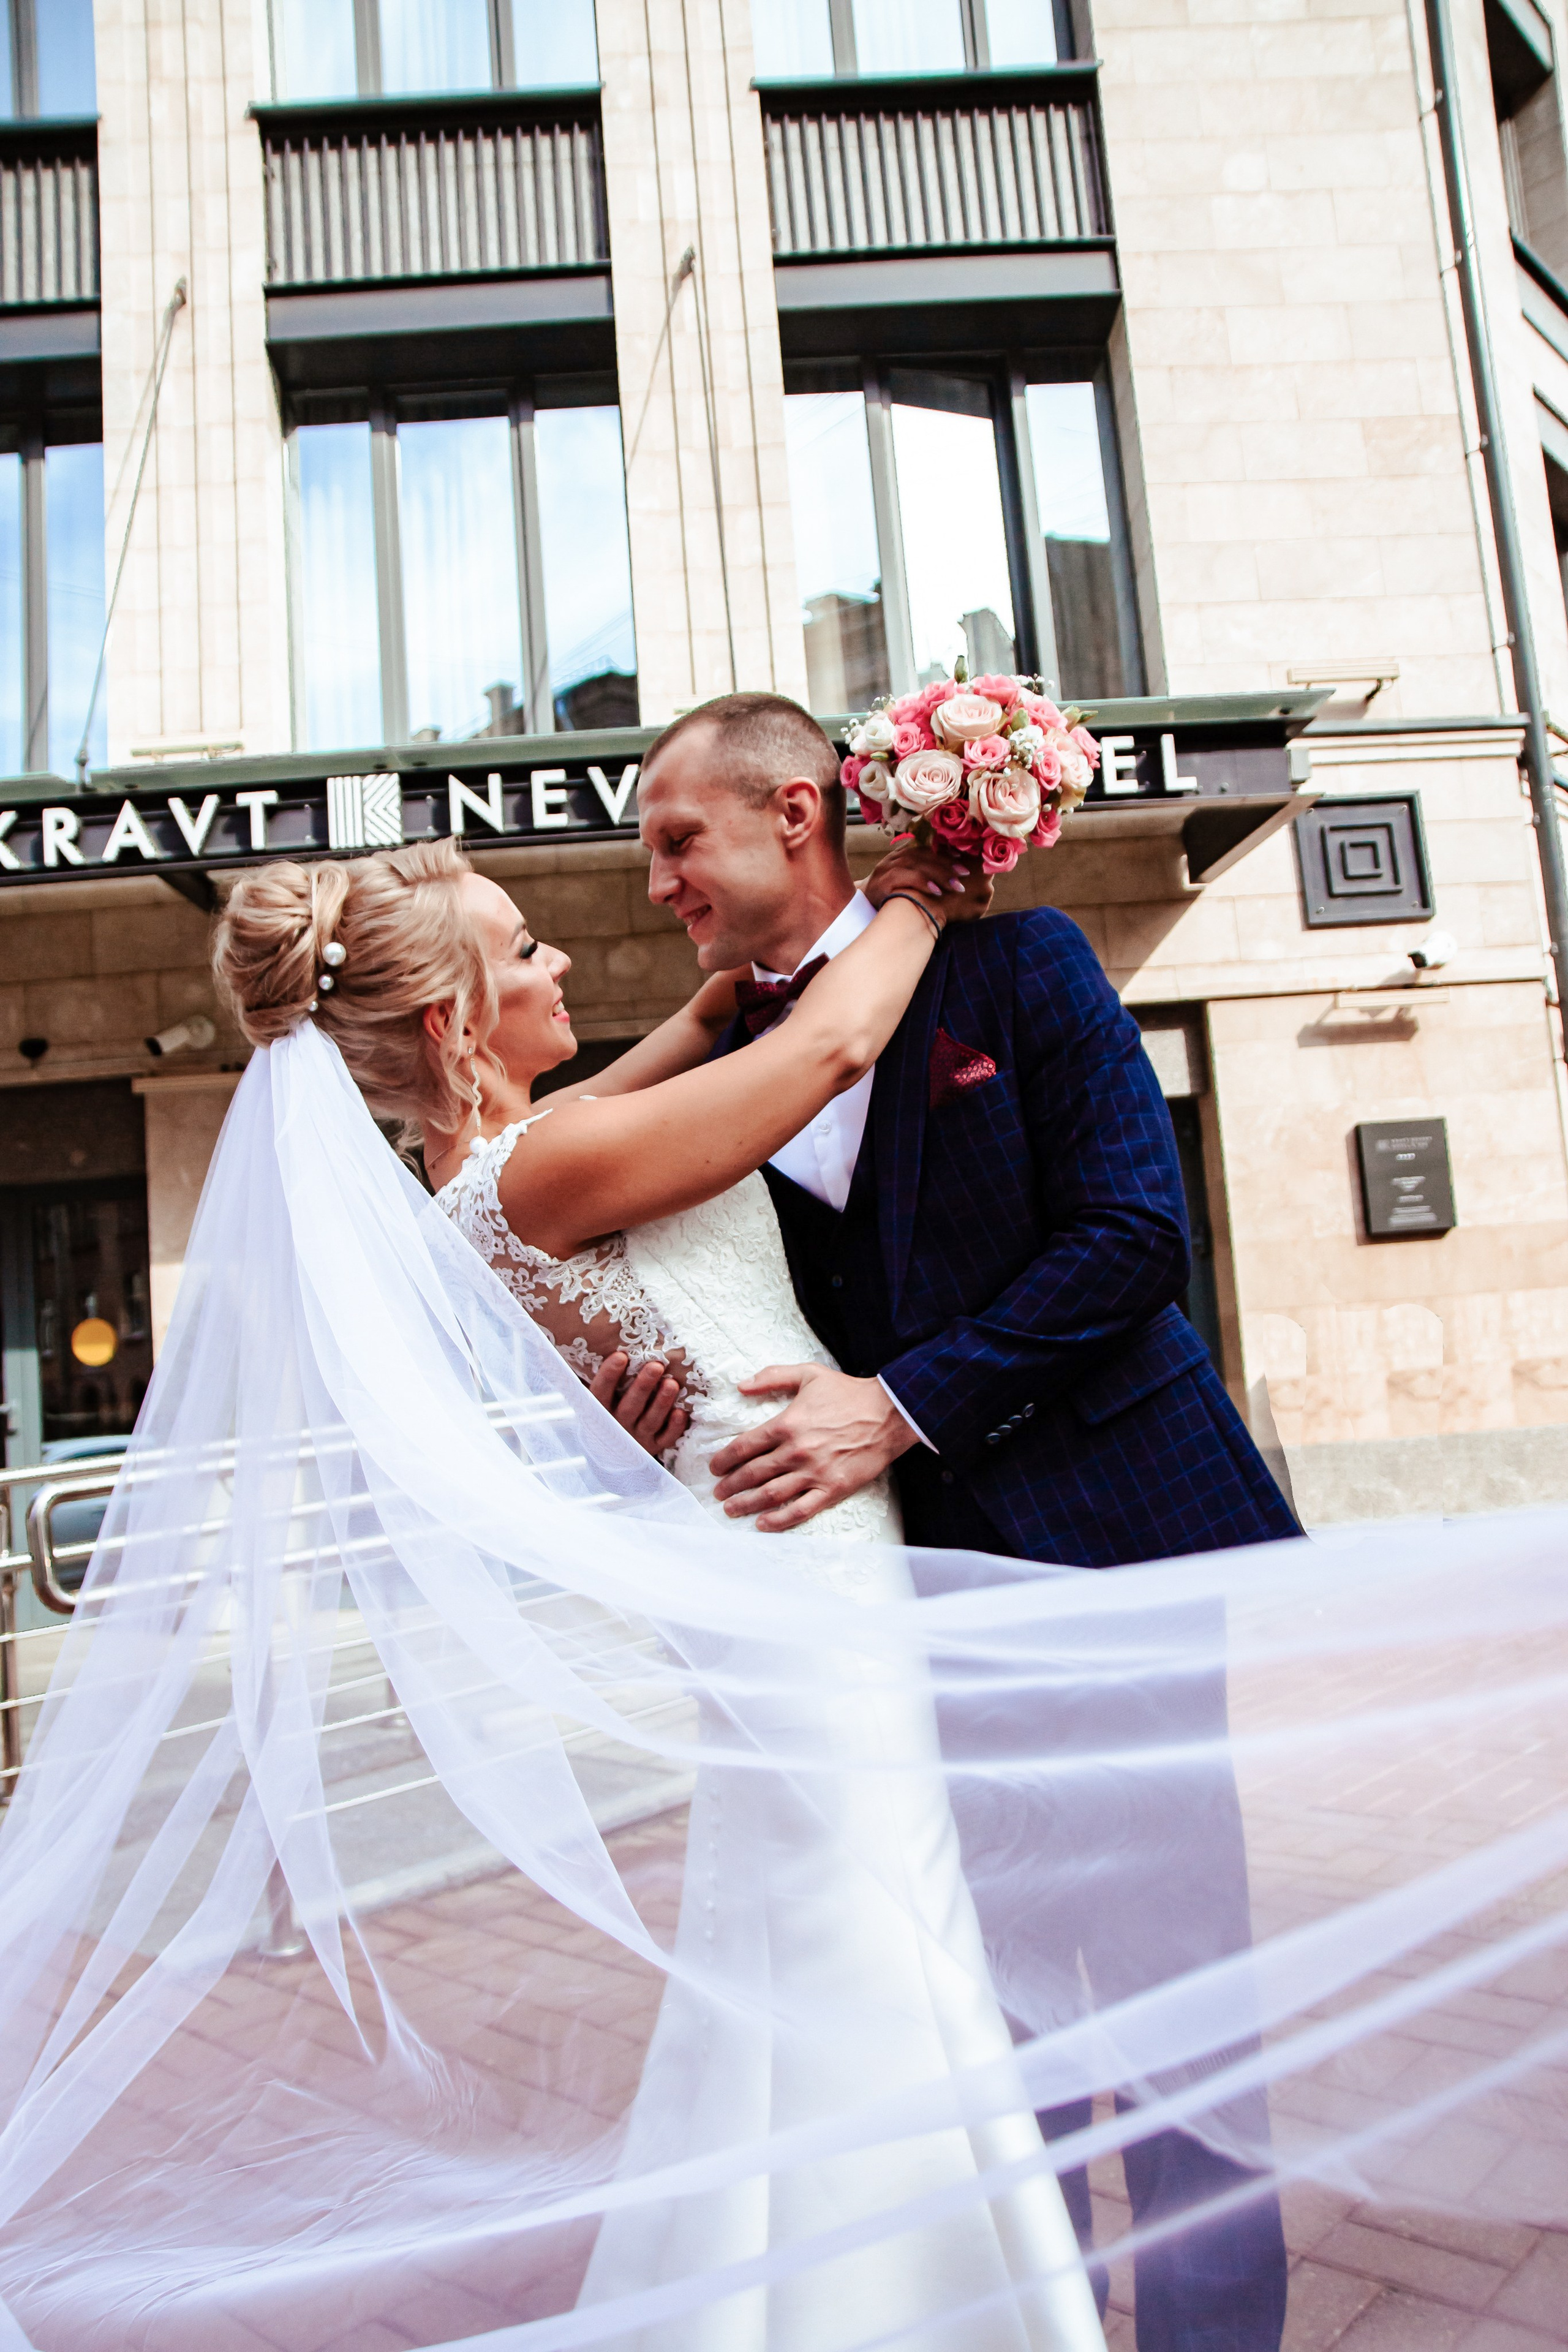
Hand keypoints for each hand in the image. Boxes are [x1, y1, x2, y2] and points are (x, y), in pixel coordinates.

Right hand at [588, 1351, 689, 1459]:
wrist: (616, 1446)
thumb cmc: (612, 1407)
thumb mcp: (604, 1394)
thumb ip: (607, 1375)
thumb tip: (609, 1340)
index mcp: (600, 1410)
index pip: (600, 1393)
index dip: (609, 1375)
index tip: (620, 1356)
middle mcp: (617, 1425)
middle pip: (629, 1407)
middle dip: (643, 1387)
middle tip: (656, 1366)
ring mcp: (637, 1438)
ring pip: (650, 1422)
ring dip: (661, 1403)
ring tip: (672, 1384)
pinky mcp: (654, 1447)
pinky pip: (665, 1439)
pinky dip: (674, 1428)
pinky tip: (681, 1412)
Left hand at [709, 1363, 918, 1531]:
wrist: (889, 1413)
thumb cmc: (849, 1393)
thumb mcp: (808, 1373)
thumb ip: (772, 1377)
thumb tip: (741, 1385)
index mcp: (787, 1424)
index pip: (745, 1446)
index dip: (725, 1459)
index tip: (715, 1467)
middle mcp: (796, 1451)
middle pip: (752, 1473)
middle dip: (730, 1485)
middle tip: (719, 1492)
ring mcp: (814, 1473)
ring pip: (771, 1494)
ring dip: (746, 1504)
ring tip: (731, 1509)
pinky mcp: (833, 1489)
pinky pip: (801, 1509)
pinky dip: (780, 1520)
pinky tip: (763, 1524)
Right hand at [864, 839, 992, 925]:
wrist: (859, 906)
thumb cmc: (889, 895)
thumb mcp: (905, 881)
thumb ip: (922, 874)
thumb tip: (952, 875)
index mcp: (901, 855)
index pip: (926, 849)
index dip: (945, 853)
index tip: (964, 860)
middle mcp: (893, 858)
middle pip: (923, 855)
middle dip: (946, 864)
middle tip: (965, 874)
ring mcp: (886, 869)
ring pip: (916, 864)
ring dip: (938, 874)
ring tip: (955, 885)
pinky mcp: (881, 883)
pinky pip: (904, 878)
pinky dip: (922, 883)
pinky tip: (937, 891)